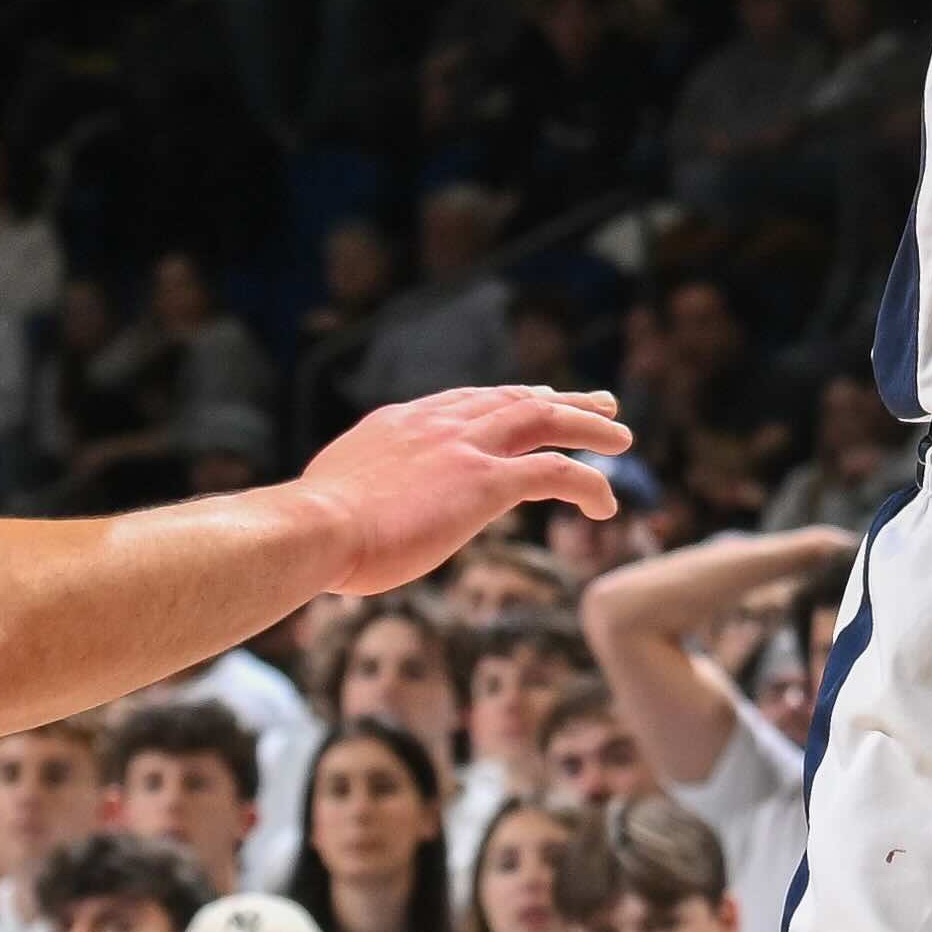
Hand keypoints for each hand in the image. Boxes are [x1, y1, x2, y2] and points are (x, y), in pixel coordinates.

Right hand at [305, 387, 630, 594]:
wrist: (313, 529)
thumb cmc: (309, 533)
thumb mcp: (333, 499)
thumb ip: (357, 497)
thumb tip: (348, 520)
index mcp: (400, 424)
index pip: (464, 401)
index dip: (504, 400)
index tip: (531, 401)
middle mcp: (437, 424)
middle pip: (513, 399)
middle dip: (559, 399)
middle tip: (597, 403)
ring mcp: (464, 448)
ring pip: (544, 420)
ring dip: (587, 426)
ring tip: (621, 437)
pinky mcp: (485, 482)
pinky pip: (555, 473)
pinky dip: (588, 482)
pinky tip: (606, 503)